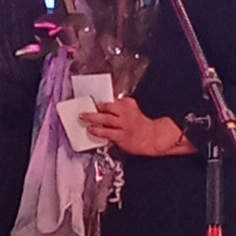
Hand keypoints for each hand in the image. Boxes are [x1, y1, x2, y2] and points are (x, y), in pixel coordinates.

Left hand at [80, 98, 196, 156]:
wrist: (152, 137)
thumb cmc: (138, 124)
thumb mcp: (130, 109)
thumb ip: (118, 105)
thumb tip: (102, 104)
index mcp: (128, 104)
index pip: (111, 98)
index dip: (99, 100)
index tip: (90, 101)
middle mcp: (126, 113)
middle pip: (107, 107)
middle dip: (95, 107)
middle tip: (84, 109)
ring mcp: (124, 125)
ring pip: (105, 119)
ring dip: (93, 118)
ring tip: (84, 118)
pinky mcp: (122, 136)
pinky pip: (107, 132)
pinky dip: (97, 131)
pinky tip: (91, 130)